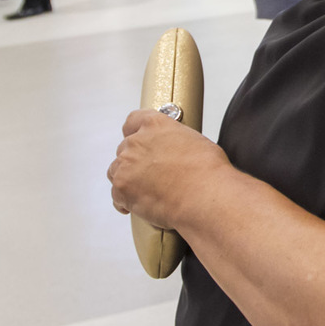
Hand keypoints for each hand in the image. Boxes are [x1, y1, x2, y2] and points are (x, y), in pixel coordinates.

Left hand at [108, 109, 229, 229]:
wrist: (205, 196)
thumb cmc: (207, 171)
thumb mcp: (195, 141)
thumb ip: (175, 141)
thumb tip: (176, 151)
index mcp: (155, 125)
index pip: (133, 121)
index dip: (135, 133)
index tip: (139, 142)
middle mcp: (136, 142)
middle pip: (125, 150)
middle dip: (135, 162)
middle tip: (152, 175)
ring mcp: (126, 166)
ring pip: (117, 172)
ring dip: (129, 180)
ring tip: (149, 192)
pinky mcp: (122, 190)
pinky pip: (117, 196)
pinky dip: (127, 201)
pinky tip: (144, 205)